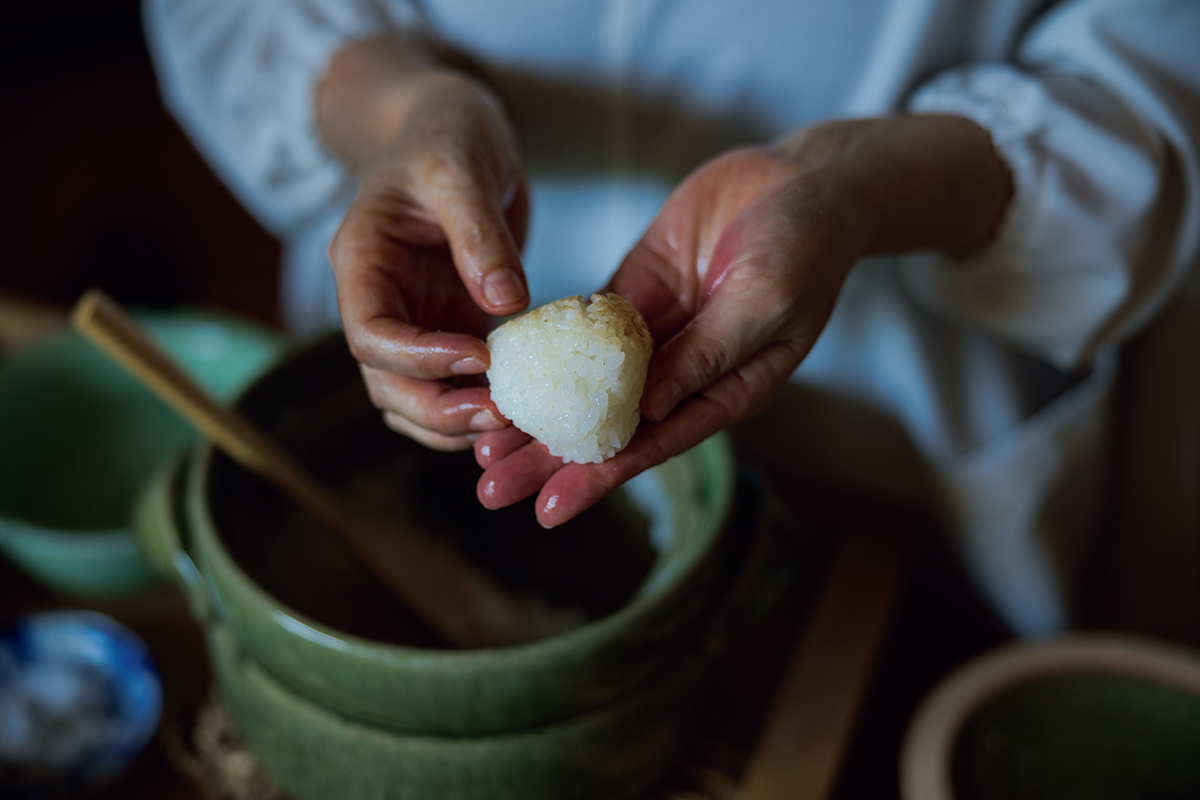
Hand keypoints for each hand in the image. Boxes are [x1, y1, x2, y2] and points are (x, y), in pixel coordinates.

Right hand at [320, 38, 529, 450]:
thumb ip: (479, 236)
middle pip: (387, 384)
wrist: (454, 133)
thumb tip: (505, 304)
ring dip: (457, 423)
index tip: (481, 357)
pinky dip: (478, 407)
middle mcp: (378, 302)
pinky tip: (521, 411)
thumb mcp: (463, 170)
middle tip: (502, 416)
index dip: (419, 358)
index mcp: (362, 262)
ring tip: (515, 424)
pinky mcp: (447, 330)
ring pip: (413, 400)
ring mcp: (412, 322)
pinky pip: (451, 387)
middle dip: (440, 409)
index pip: (370, 334)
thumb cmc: (449, 137)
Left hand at [474, 116, 1011, 525]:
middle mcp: (679, 374)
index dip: (597, 478)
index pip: (650, 446)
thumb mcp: (763, 304)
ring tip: (481, 442)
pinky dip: (542, 350)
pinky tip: (502, 371)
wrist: (803, 180)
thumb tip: (647, 411)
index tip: (547, 508)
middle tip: (490, 490)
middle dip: (547, 458)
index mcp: (722, 391)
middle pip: (604, 426)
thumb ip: (706, 356)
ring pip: (581, 385)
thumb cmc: (805, 248)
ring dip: (535, 413)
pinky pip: (579, 329)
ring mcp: (651, 335)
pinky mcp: (630, 297)